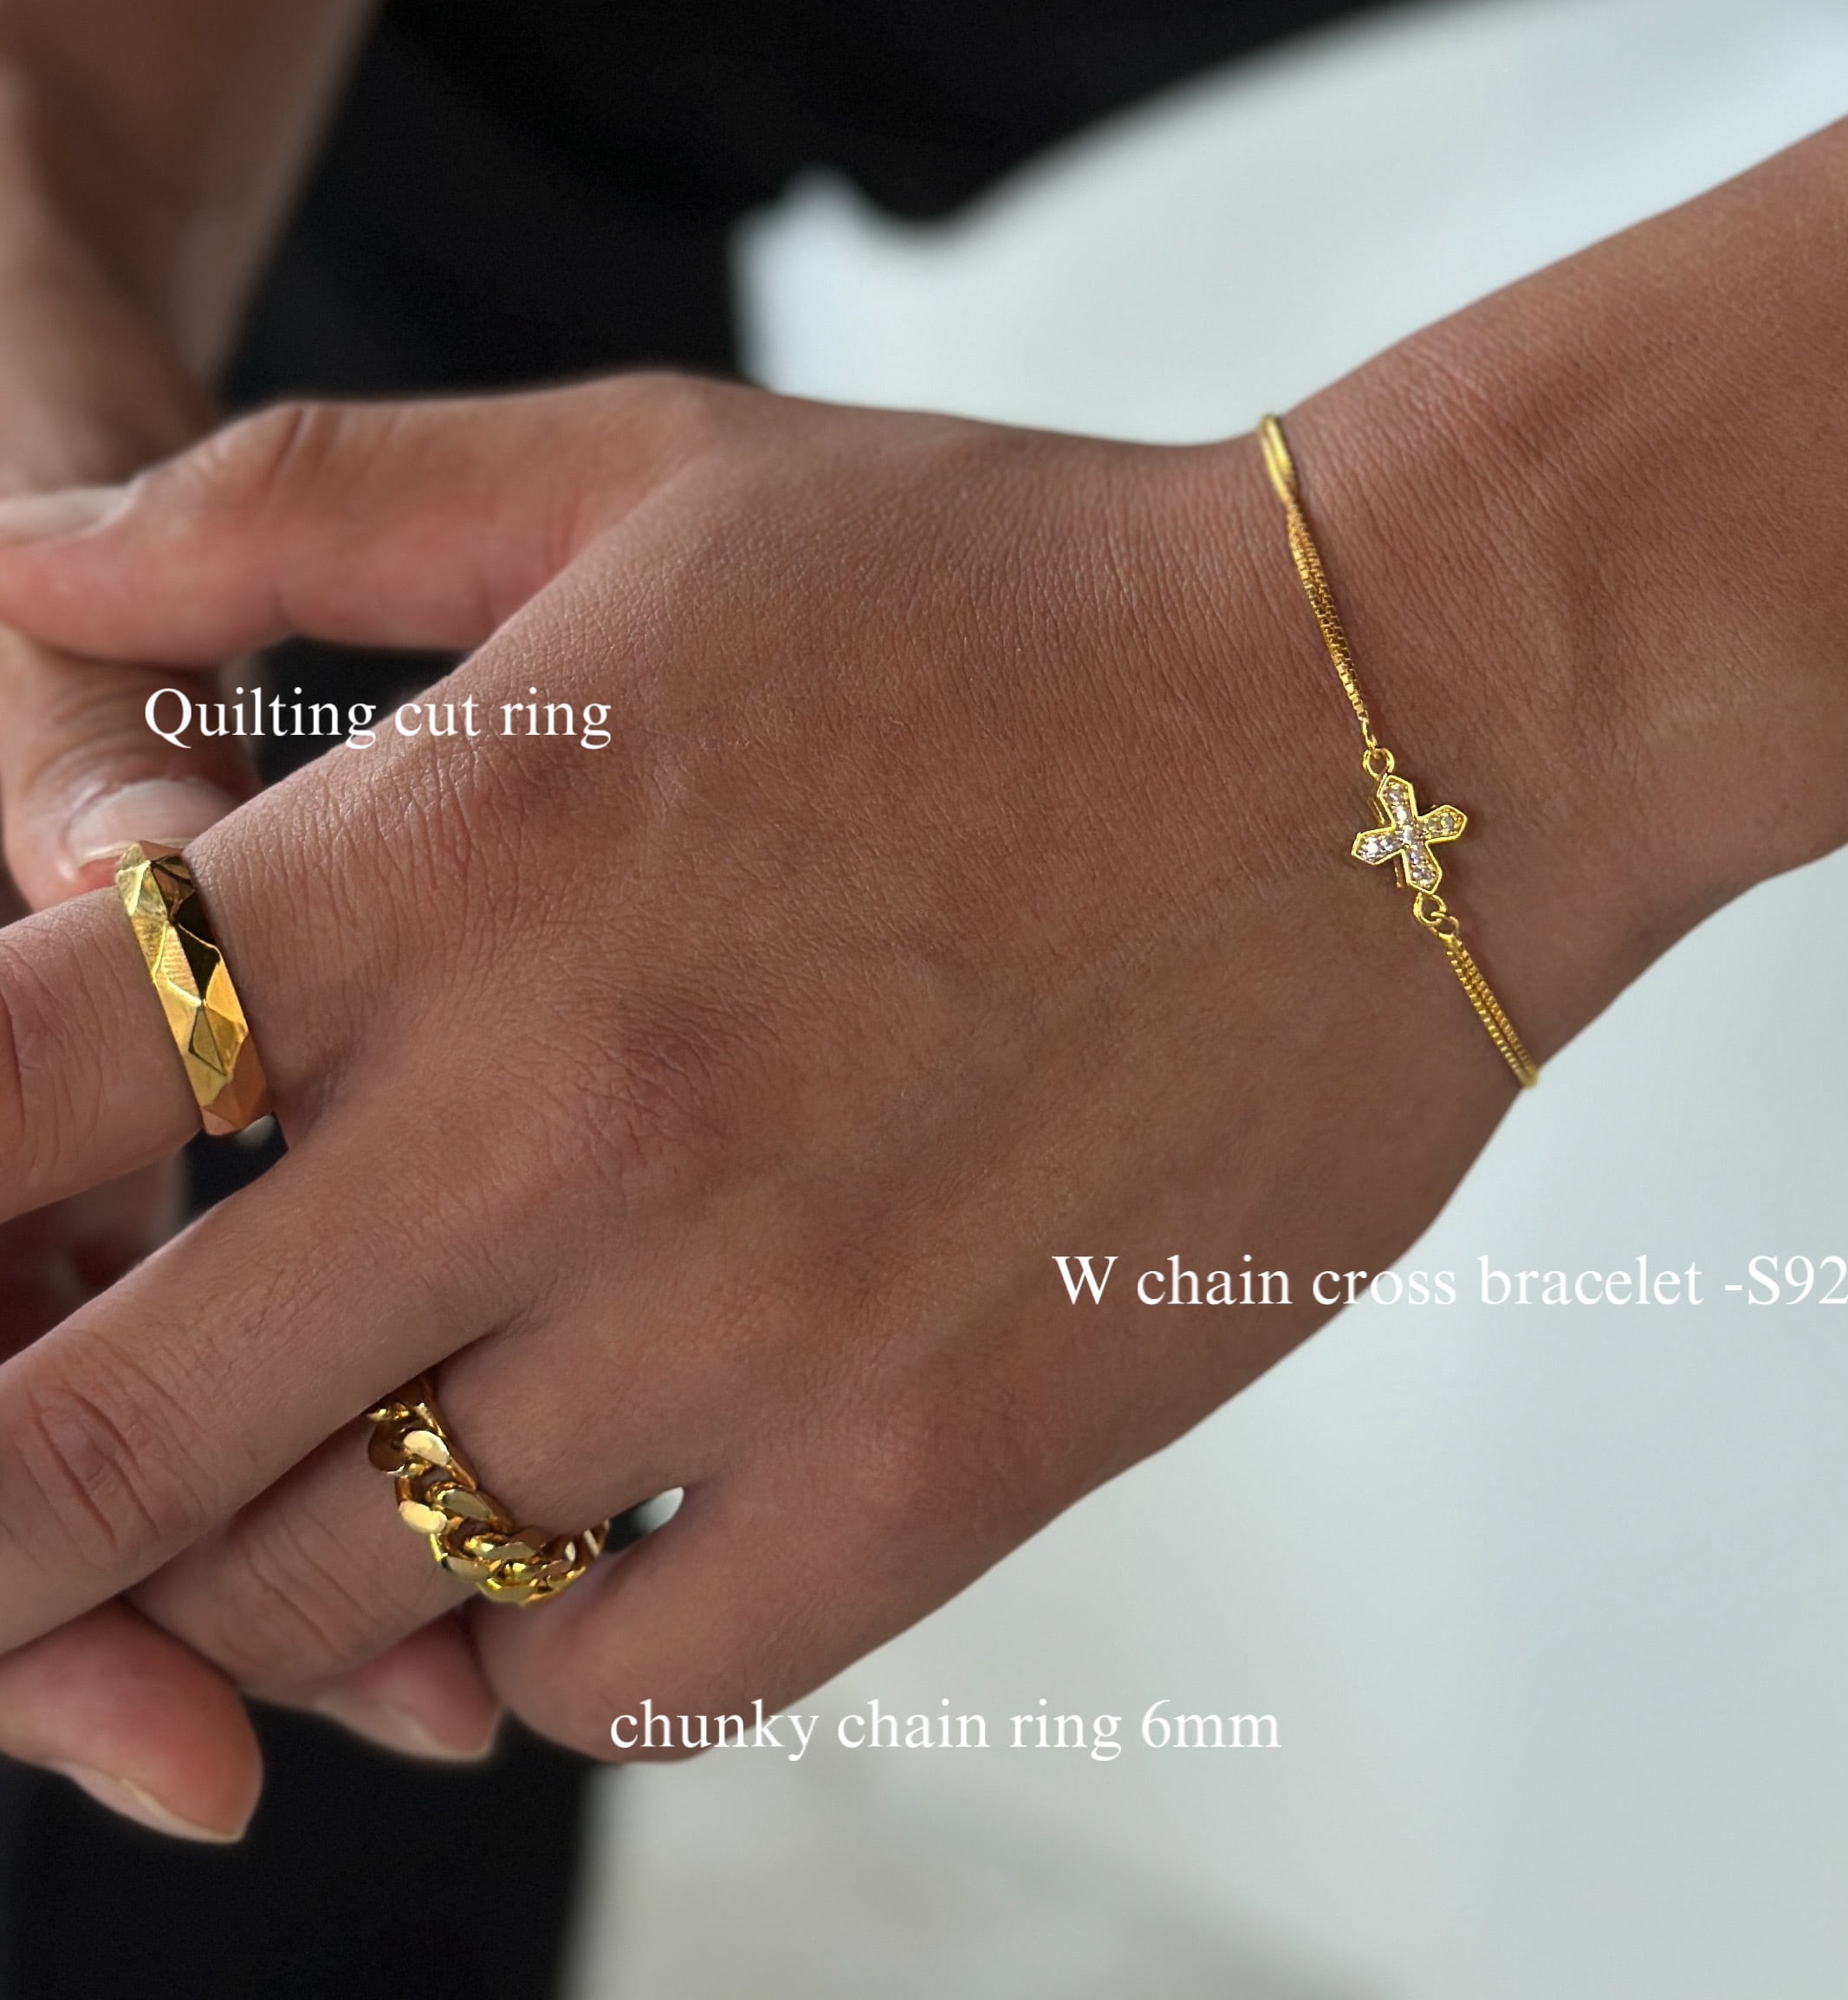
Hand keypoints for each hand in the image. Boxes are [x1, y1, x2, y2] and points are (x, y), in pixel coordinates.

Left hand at [0, 375, 1577, 1765]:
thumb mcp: (642, 475)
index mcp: (447, 856)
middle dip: (10, 1497)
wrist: (1394, 726)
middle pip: (96, 1449)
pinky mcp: (938, 1469)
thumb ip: (287, 510)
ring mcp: (752, 1329)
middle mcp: (560, 1119)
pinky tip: (583, 1520)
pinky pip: (623, 1686)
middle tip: (46, 1469)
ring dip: (281, 1567)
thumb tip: (5, 560)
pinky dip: (540, 1647)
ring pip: (345, 1604)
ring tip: (350, 1454)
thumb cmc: (1013, 585)